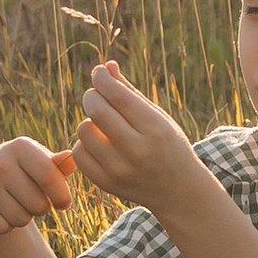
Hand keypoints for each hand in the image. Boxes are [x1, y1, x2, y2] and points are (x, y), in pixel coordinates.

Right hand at [0, 137, 76, 237]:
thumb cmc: (25, 170)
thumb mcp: (43, 162)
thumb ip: (59, 164)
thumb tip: (70, 158)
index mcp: (20, 146)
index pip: (49, 177)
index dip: (62, 196)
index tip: (64, 203)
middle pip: (38, 204)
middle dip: (42, 208)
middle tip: (33, 200)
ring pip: (21, 219)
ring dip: (25, 217)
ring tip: (18, 203)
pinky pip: (2, 228)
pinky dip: (7, 225)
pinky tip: (2, 211)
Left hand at [71, 61, 202, 212]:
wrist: (177, 190)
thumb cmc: (167, 144)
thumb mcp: (157, 116)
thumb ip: (130, 92)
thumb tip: (105, 67)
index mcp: (155, 129)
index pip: (118, 95)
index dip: (102, 79)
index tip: (99, 73)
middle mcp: (137, 150)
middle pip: (97, 111)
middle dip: (92, 96)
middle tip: (97, 95)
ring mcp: (120, 170)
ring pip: (84, 131)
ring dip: (89, 121)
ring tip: (102, 125)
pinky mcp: (106, 184)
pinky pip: (79, 154)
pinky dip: (85, 144)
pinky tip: (99, 144)